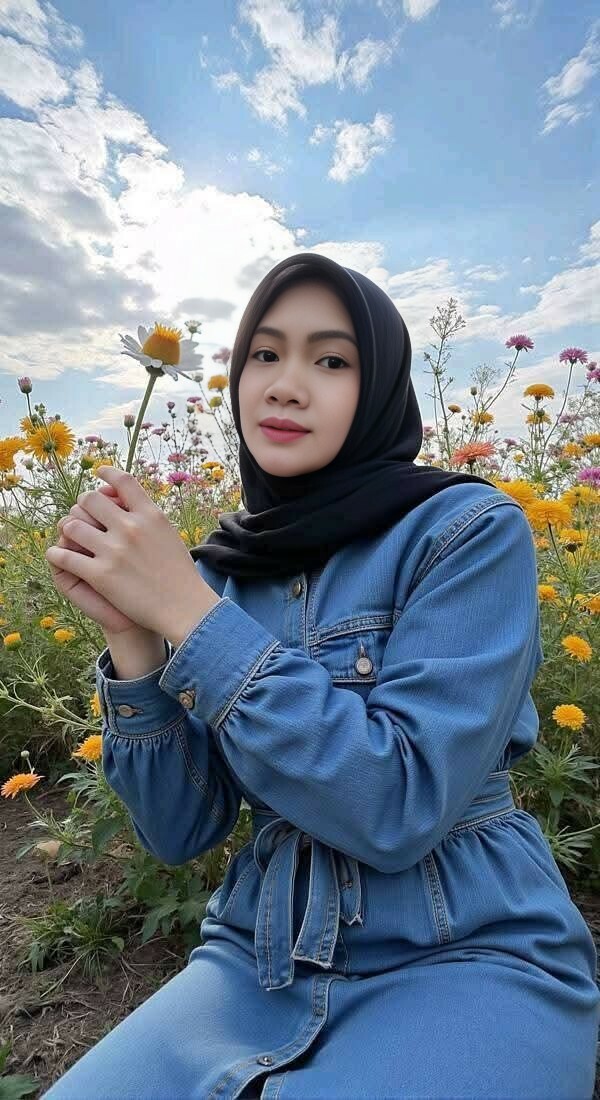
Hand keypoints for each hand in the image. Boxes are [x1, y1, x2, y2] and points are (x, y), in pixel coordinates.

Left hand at [45, 467, 207, 637]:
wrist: (185, 608)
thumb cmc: (180, 575)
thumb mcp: (169, 535)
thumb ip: (149, 518)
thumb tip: (130, 502)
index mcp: (150, 515)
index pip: (123, 481)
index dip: (107, 473)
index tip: (99, 472)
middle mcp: (131, 528)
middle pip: (90, 499)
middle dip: (82, 505)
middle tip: (83, 514)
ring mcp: (114, 551)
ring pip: (72, 526)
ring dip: (69, 530)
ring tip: (71, 537)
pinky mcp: (100, 575)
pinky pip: (65, 557)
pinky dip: (57, 554)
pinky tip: (57, 555)